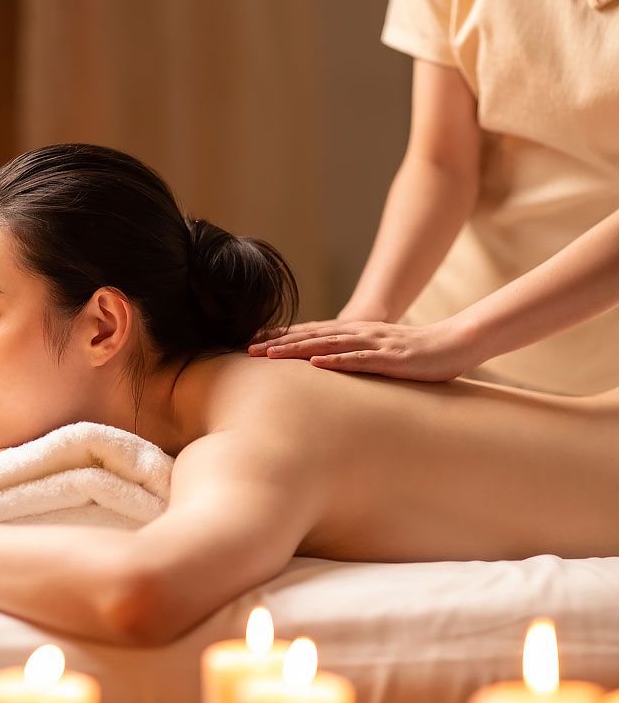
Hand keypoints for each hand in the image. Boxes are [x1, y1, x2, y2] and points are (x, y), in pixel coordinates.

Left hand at [247, 318, 477, 381]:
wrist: (455, 343)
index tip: (253, 343)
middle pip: (311, 336)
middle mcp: (359, 333)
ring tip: (271, 355)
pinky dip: (337, 361)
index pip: (310, 333)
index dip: (281, 337)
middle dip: (278, 342)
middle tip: (248, 349)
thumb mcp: (379, 354)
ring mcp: (374, 344)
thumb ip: (355, 358)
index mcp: (354, 332)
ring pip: (328, 344)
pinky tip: (317, 364)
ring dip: (297, 349)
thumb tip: (329, 370)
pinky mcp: (391, 357)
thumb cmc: (416, 354)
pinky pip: (360, 359)